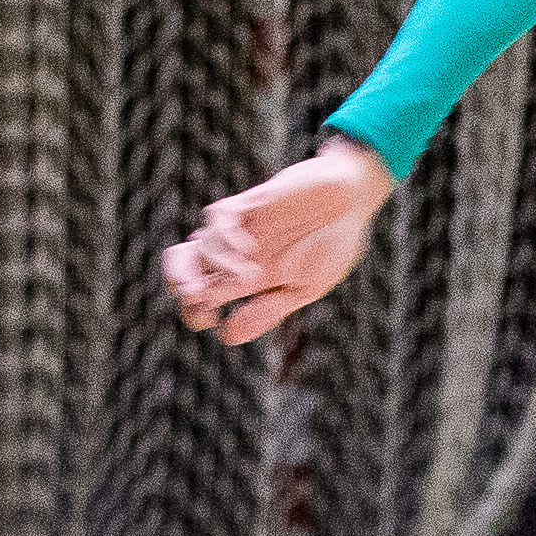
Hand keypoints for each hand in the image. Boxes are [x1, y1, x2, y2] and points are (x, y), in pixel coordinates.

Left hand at [159, 136, 393, 344]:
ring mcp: (239, 230)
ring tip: (251, 278)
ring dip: (217, 268)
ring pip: (195, 247)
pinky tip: (248, 249)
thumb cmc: (333, 244)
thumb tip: (226, 338)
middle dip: (182, 287)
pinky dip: (224, 238)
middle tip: (200, 298)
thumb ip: (268, 310)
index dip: (194, 311)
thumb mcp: (306, 286)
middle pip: (184, 271)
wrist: (353, 197)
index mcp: (248, 281)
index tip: (212, 320)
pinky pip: (216, 219)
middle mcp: (236, 256)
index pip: (201, 298)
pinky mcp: (247, 204)